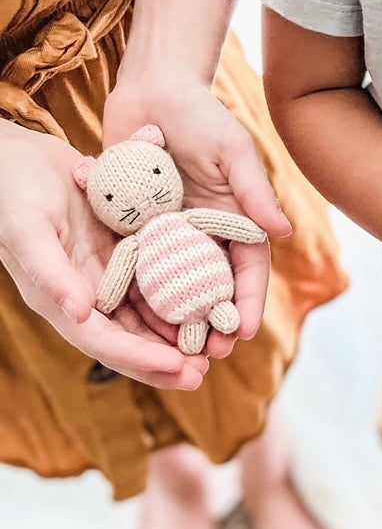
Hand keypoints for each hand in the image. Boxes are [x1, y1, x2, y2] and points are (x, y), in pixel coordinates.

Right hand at [0, 121, 205, 388]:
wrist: (17, 156)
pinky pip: (154, 279)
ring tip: (215, 346)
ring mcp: (105, 275)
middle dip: (166, 359)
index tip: (179, 369)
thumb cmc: (13, 191)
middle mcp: (85, 295)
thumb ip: (50, 274)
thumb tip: (80, 314)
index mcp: (59, 299)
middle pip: (130, 338)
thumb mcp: (27, 228)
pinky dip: (179, 294)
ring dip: (177, 333)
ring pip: (146, 314)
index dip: (141, 359)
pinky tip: (210, 299)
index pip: (103, 342)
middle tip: (204, 371)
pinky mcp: (121, 252)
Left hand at [104, 80, 290, 344]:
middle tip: (207, 354)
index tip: (241, 332)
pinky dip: (133, 293)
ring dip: (173, 319)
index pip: (247, 269)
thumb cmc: (201, 114)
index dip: (246, 301)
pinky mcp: (133, 227)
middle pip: (210, 287)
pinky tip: (125, 320)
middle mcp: (204, 233)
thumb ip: (255, 192)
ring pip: (172, 286)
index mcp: (236, 219)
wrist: (151, 89)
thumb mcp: (234, 150)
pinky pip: (134, 265)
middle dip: (211, 322)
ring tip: (168, 350)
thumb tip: (284, 233)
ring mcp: (167, 233)